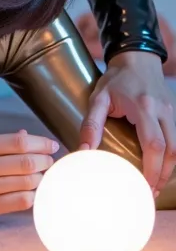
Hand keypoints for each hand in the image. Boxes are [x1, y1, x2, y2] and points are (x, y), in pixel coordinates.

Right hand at [0, 130, 58, 217]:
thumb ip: (0, 141)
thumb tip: (27, 136)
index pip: (18, 143)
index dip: (40, 143)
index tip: (51, 144)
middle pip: (25, 164)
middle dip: (45, 161)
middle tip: (51, 160)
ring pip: (25, 183)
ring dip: (41, 178)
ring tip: (43, 175)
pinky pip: (17, 203)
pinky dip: (31, 196)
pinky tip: (33, 191)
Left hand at [79, 51, 175, 193]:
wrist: (136, 58)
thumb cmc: (116, 78)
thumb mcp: (99, 97)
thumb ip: (91, 123)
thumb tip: (84, 150)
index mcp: (144, 107)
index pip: (154, 145)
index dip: (152, 169)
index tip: (143, 186)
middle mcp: (162, 111)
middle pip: (171, 151)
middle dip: (162, 175)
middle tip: (149, 193)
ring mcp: (171, 112)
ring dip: (168, 169)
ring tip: (155, 185)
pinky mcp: (173, 113)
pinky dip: (171, 157)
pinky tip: (161, 168)